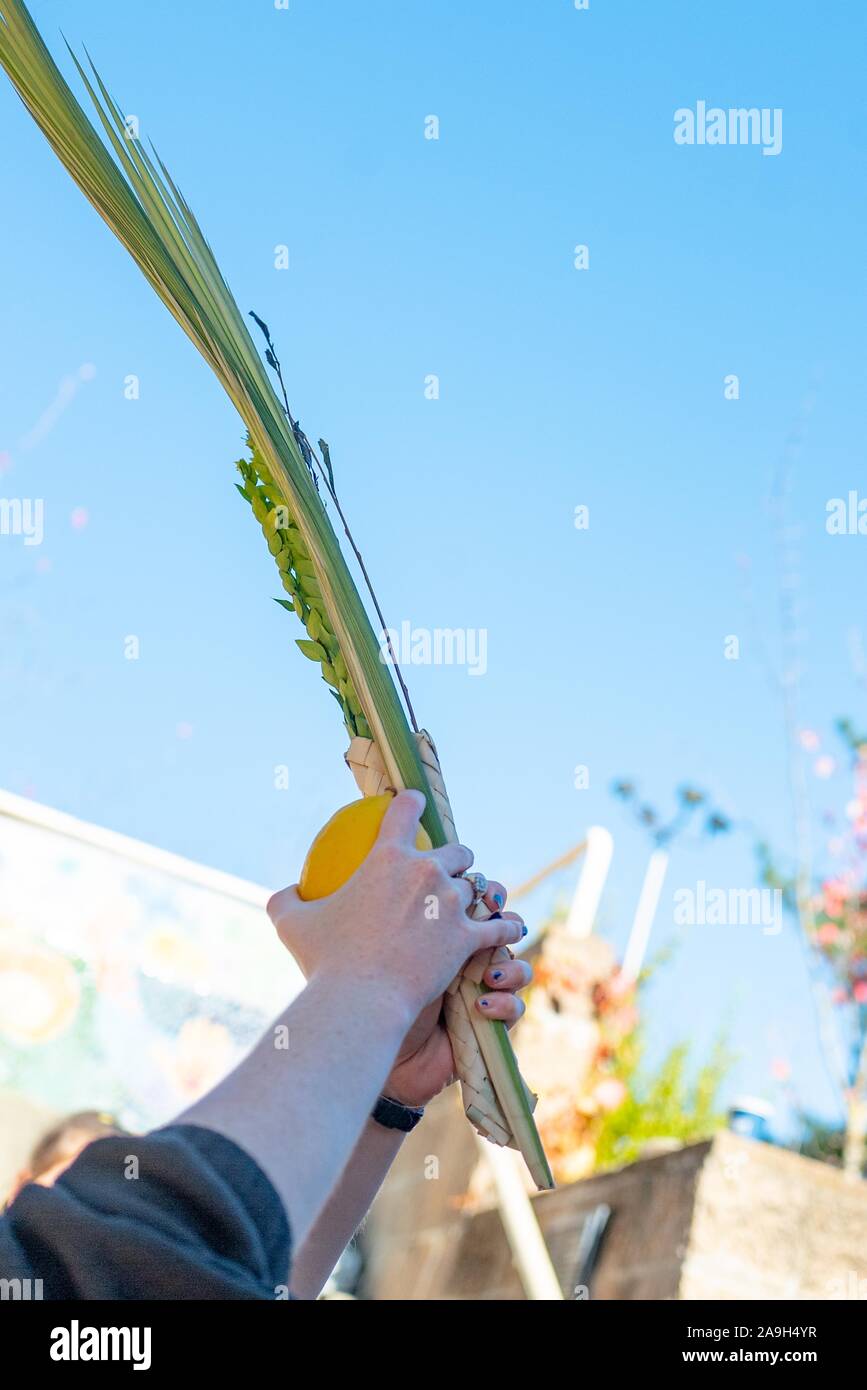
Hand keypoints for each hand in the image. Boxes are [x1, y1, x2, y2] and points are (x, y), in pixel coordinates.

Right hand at [267, 791, 525, 1027]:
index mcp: (387, 857)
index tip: (416, 802)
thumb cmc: (325, 961)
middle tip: (451, 870)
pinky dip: (506, 927)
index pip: (406, 812)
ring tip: (474, 905)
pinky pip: (498, 926)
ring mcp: (450, 903)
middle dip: (458, 857)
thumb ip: (287, 900)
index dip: (413, 802)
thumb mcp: (293, 924)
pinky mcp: (467, 936)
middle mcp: (425, 871)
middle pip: (458, 851)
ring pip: (478, 887)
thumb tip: (285, 893)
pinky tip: (512, 928)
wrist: (361, 998)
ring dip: (475, 895)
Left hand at [384, 884, 531, 1107]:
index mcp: (443, 931)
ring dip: (511, 966)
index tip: (479, 894)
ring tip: (491, 975)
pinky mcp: (488, 1025)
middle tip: (492, 922)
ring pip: (517, 967)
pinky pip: (515, 1009)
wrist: (368, 1043)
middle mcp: (464, 958)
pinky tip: (480, 1006)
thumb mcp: (373, 939)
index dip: (486, 892)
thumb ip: (378, 901)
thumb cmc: (364, 988)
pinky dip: (505, 1004)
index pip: (476, 899)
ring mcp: (479, 990)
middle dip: (506, 920)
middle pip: (505, 925)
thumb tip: (376, 862)